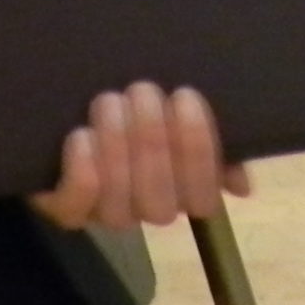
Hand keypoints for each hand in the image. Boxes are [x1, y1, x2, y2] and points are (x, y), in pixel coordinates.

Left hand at [30, 84, 250, 230]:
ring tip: (110, 101)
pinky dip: (82, 175)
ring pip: (120, 205)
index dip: (197, 151)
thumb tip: (241, 186)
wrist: (63, 108)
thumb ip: (214, 148)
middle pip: (160, 204)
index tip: (185, 97)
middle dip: (153, 144)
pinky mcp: (65, 208)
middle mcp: (148, 210)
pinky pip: (77, 207)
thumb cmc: (133, 109)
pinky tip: (82, 137)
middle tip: (142, 91)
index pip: (203, 198)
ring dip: (117, 151)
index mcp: (183, 192)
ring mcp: (106, 213)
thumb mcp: (177, 118)